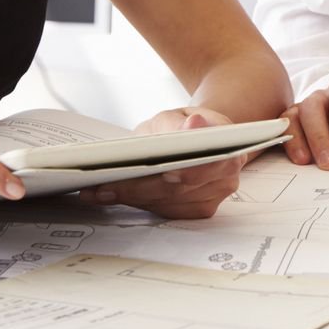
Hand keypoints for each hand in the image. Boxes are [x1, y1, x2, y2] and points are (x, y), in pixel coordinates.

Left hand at [75, 107, 247, 219]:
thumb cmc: (185, 126)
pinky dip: (133, 202)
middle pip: (179, 189)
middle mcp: (225, 179)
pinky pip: (161, 211)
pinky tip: (108, 195)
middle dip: (140, 187)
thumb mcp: (178, 115)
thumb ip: (180, 124)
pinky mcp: (193, 212)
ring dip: (130, 197)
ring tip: (97, 189)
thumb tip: (194, 127)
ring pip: (166, 203)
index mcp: (230, 150)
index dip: (188, 171)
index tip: (166, 173)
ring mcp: (211, 198)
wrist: (195, 138)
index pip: (209, 165)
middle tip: (106, 184)